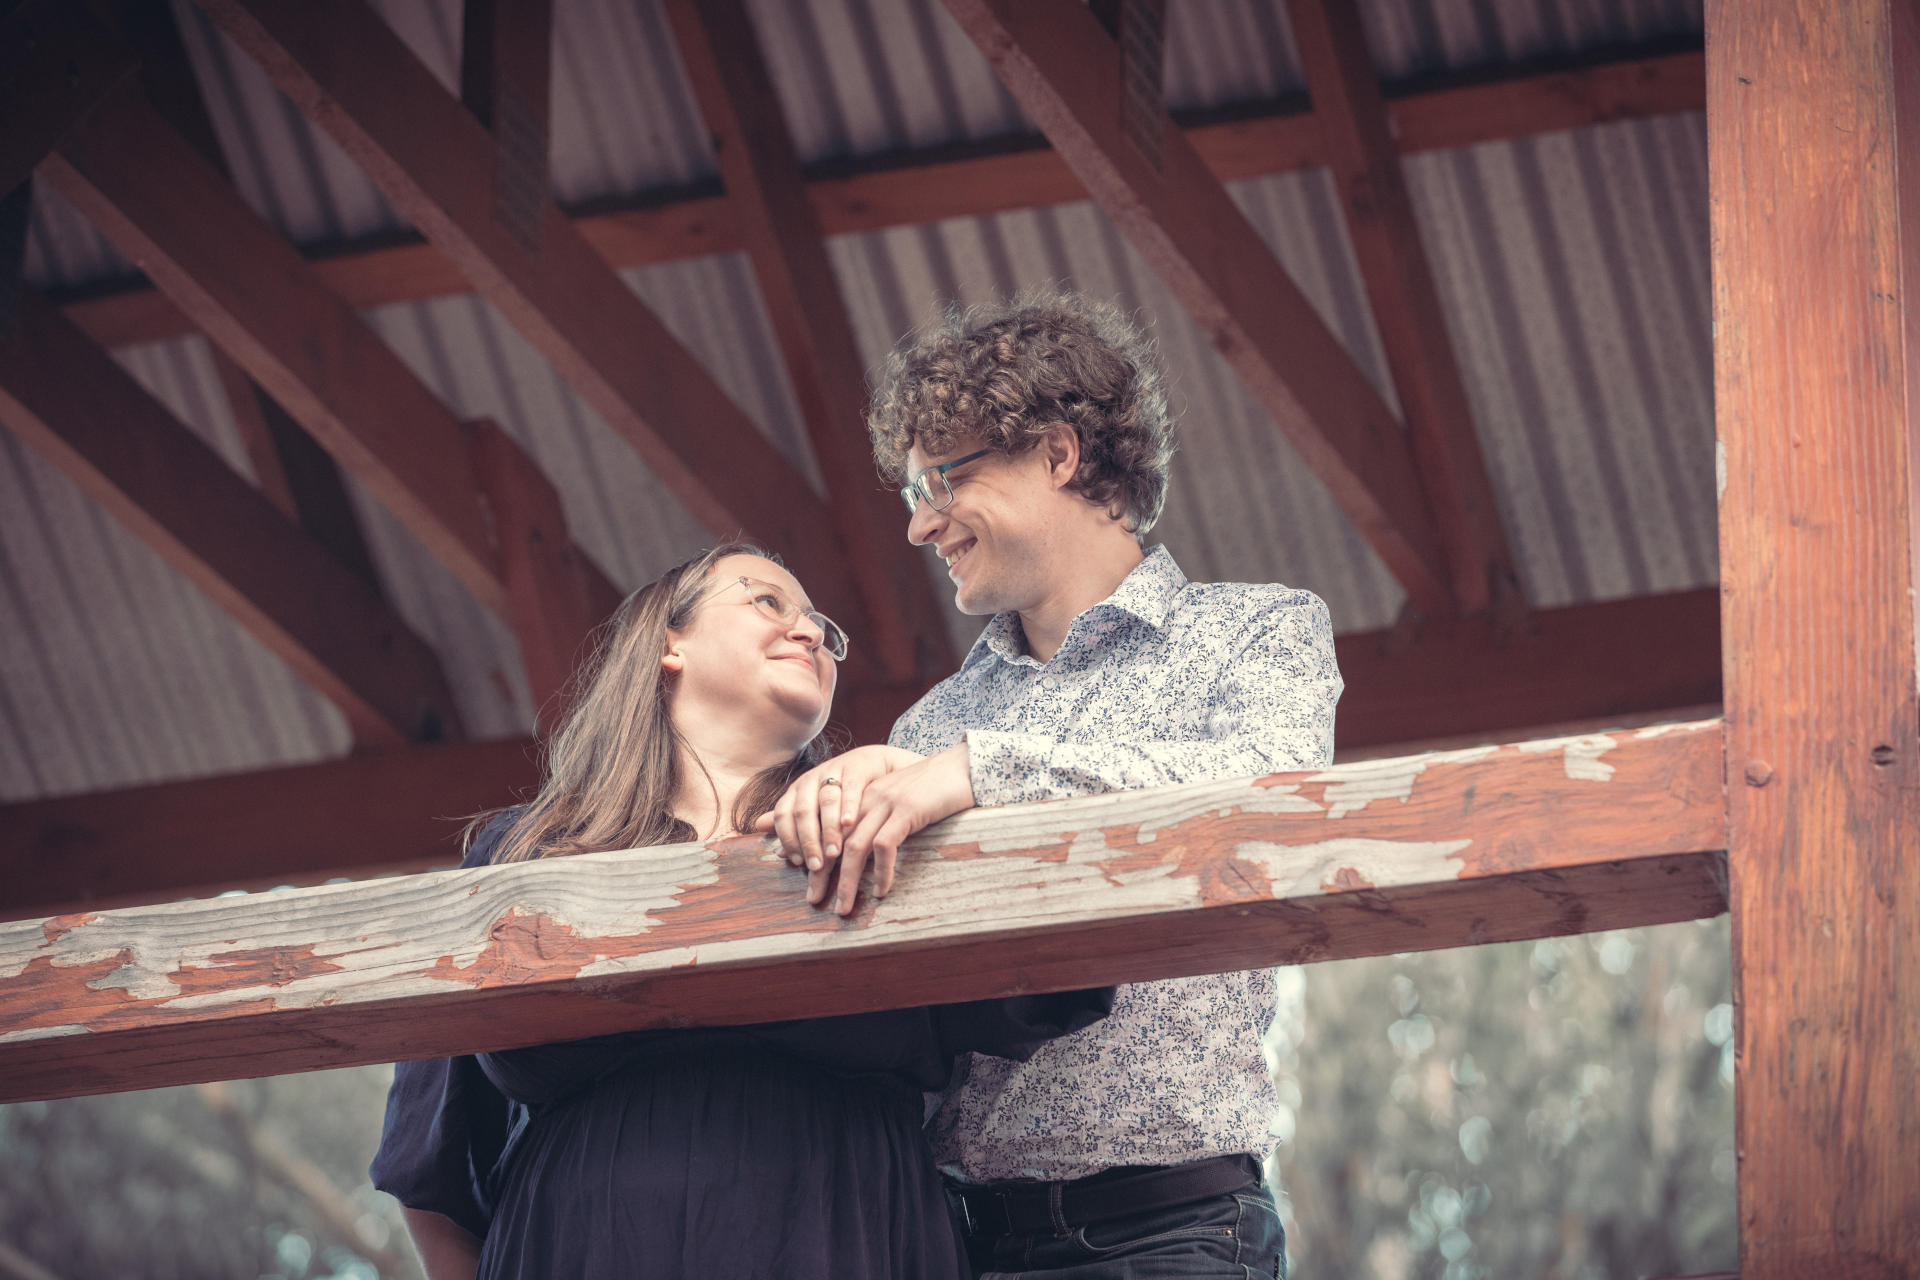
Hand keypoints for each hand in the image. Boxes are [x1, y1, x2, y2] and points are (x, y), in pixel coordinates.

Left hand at [760, 745, 922, 896]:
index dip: (816, 856)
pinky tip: (880, 890)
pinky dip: (880, 871)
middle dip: (821, 873)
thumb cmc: (934, 791)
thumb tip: (864, 848)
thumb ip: (879, 820)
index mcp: (861, 797)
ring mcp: (885, 803)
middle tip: (814, 899)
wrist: (962, 769)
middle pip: (834, 839)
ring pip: (854, 846)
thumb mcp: (899, 803)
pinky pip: (884, 846)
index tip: (811, 883)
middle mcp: (867, 798)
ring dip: (847, 881)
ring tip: (843, 907)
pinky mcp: (907, 810)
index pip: (829, 829)